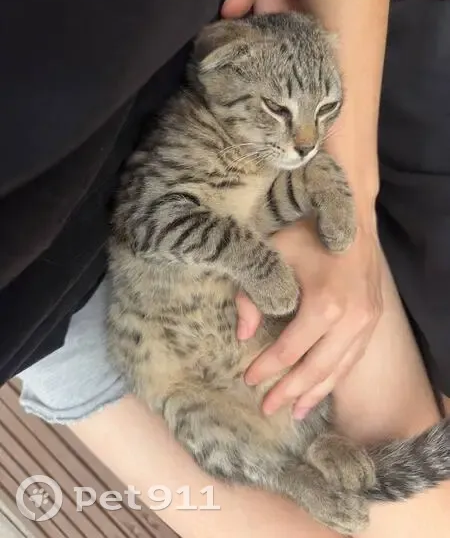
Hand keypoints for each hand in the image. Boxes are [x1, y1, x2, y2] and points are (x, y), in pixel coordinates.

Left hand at [236, 220, 382, 417]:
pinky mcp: (373, 320)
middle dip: (289, 392)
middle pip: (315, 369)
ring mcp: (366, 322)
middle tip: (266, 408)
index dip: (266, 368)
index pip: (289, 350)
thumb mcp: (271, 255)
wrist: (352, 215)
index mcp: (324, 305)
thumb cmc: (308, 232)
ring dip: (315, 393)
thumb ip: (252, 295)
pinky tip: (322, 390)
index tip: (247, 379)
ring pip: (338, 370)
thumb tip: (242, 334)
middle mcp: (351, 320)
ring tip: (294, 413)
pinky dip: (336, 378)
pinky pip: (353, 359)